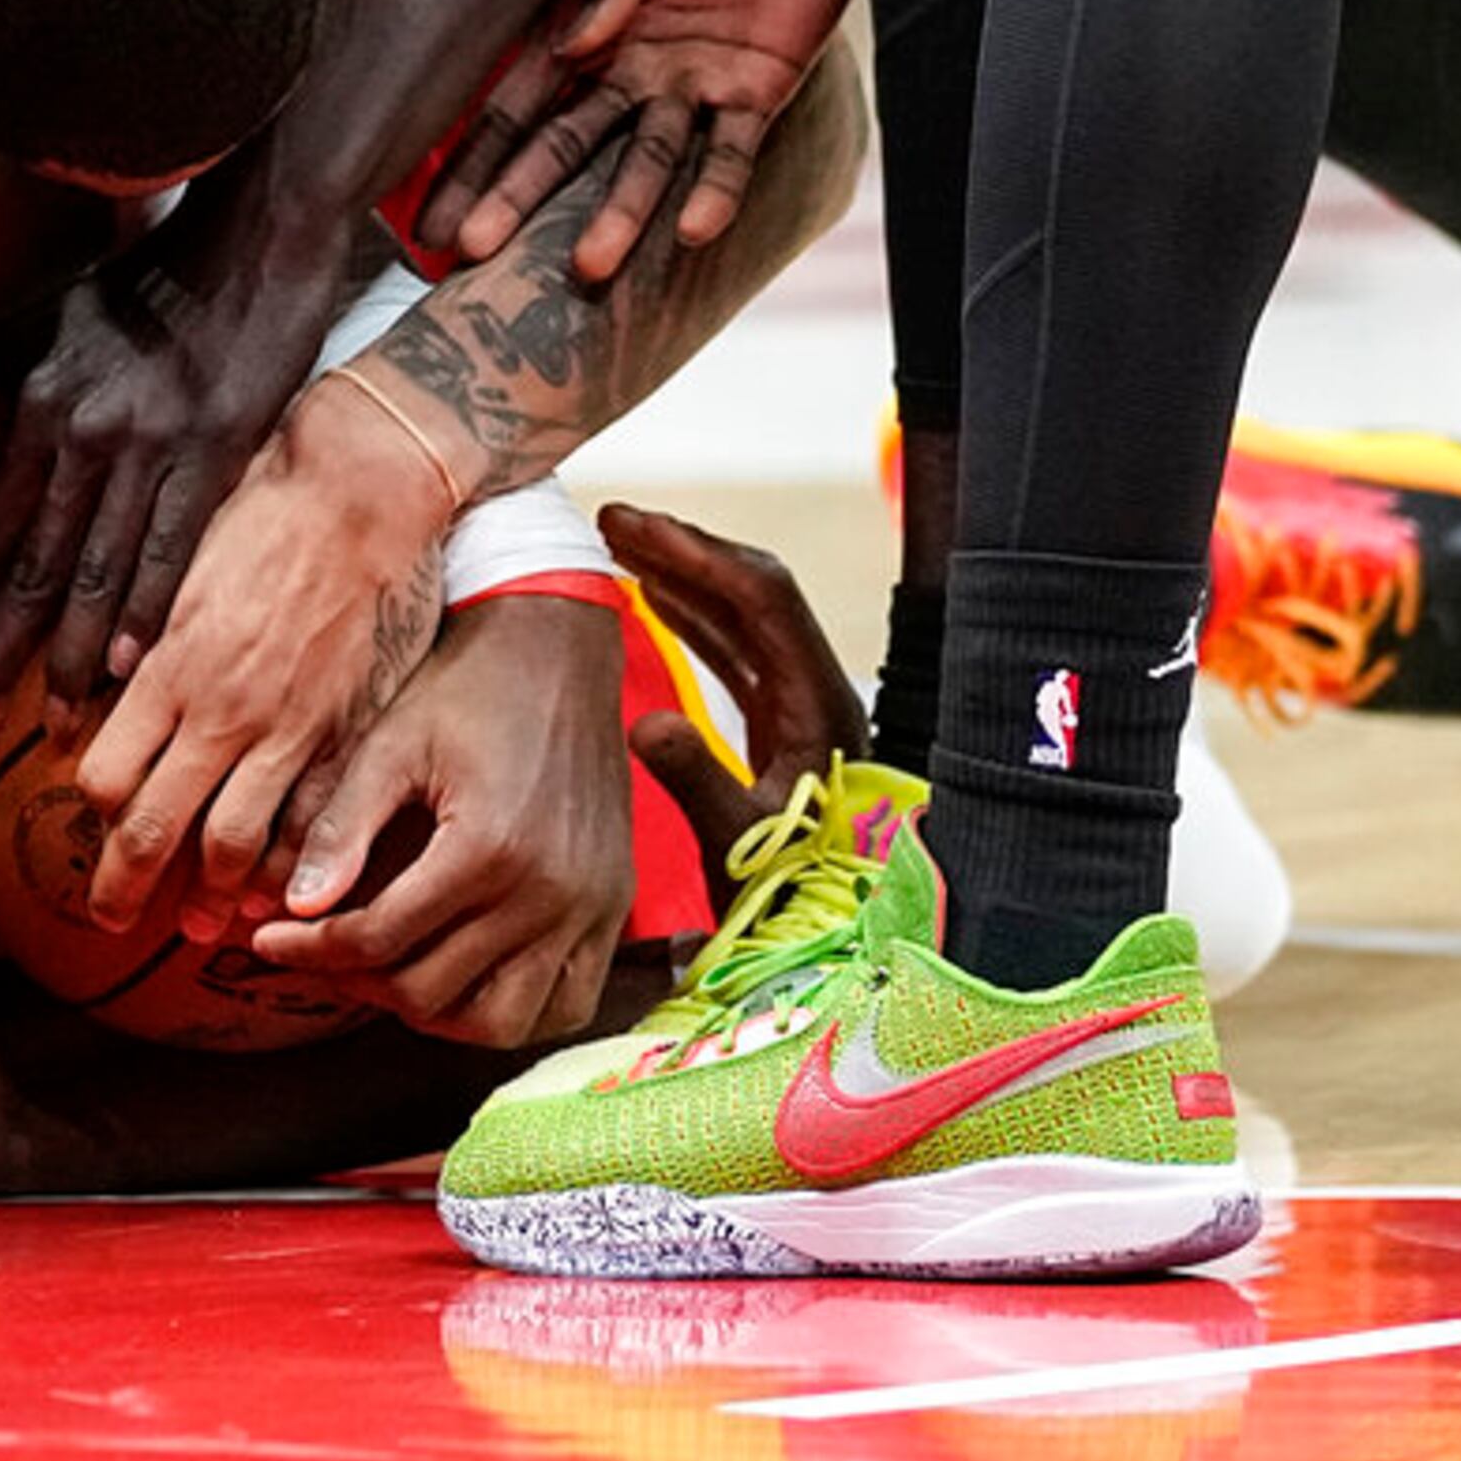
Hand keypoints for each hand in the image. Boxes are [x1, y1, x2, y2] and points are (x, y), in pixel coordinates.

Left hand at [0, 201, 351, 707]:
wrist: (259, 230)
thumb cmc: (170, 271)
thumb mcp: (80, 318)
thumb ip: (48, 388)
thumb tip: (15, 438)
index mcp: (44, 398)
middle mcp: (81, 425)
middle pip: (31, 558)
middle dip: (3, 646)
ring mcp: (148, 440)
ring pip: (96, 566)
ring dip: (74, 652)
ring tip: (61, 719)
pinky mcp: (215, 447)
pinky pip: (171, 546)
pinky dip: (147, 612)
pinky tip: (133, 665)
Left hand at [70, 377, 451, 932]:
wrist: (363, 490)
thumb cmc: (264, 509)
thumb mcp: (179, 563)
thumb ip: (144, 631)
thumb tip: (107, 674)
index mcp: (169, 666)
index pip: (107, 774)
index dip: (94, 809)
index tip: (94, 820)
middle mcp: (221, 710)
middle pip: (154, 827)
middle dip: (123, 886)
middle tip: (107, 919)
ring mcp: (287, 728)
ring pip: (232, 842)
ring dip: (207, 897)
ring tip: (196, 929)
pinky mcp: (346, 731)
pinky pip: (310, 824)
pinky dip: (288, 870)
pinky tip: (279, 894)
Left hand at [243, 592, 634, 1046]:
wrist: (559, 646)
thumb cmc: (467, 684)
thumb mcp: (390, 743)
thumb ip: (341, 829)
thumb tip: (292, 910)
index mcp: (486, 848)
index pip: (377, 940)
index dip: (308, 950)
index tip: (265, 940)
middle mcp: (547, 893)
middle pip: (430, 991)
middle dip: (357, 979)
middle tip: (319, 951)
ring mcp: (589, 909)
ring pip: (500, 1023)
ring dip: (435, 1010)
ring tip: (390, 971)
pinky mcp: (613, 909)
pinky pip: (567, 1005)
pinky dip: (514, 1012)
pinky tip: (466, 978)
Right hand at [417, 0, 862, 278]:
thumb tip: (568, 47)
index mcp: (586, 21)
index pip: (515, 100)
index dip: (474, 155)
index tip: (431, 212)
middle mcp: (628, 65)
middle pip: (564, 145)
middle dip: (519, 197)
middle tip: (473, 255)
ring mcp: (690, 83)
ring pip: (644, 162)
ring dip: (618, 213)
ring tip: (589, 265)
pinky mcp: (758, 89)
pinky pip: (733, 152)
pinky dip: (716, 189)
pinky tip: (693, 229)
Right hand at [589, 500, 869, 897]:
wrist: (846, 938)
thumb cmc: (797, 897)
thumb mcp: (741, 846)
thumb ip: (698, 783)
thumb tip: (646, 724)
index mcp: (816, 705)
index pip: (761, 598)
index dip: (694, 553)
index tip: (631, 530)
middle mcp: (815, 693)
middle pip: (752, 593)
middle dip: (684, 550)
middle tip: (614, 522)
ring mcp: (801, 707)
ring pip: (742, 617)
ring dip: (684, 577)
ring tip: (622, 549)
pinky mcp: (784, 726)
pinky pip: (735, 649)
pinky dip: (692, 617)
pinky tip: (654, 602)